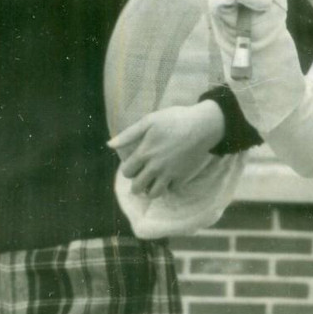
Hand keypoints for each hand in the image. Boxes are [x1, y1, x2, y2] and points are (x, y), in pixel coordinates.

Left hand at [108, 101, 225, 199]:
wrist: (203, 125)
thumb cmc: (175, 119)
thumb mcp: (150, 121)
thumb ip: (128, 134)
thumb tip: (109, 144)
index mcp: (145, 153)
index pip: (127, 172)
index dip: (128, 169)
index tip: (135, 164)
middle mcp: (155, 167)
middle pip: (137, 187)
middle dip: (137, 183)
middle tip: (142, 175)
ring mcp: (169, 174)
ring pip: (153, 194)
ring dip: (150, 190)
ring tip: (153, 181)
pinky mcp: (182, 177)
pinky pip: (171, 190)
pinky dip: (168, 186)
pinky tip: (169, 177)